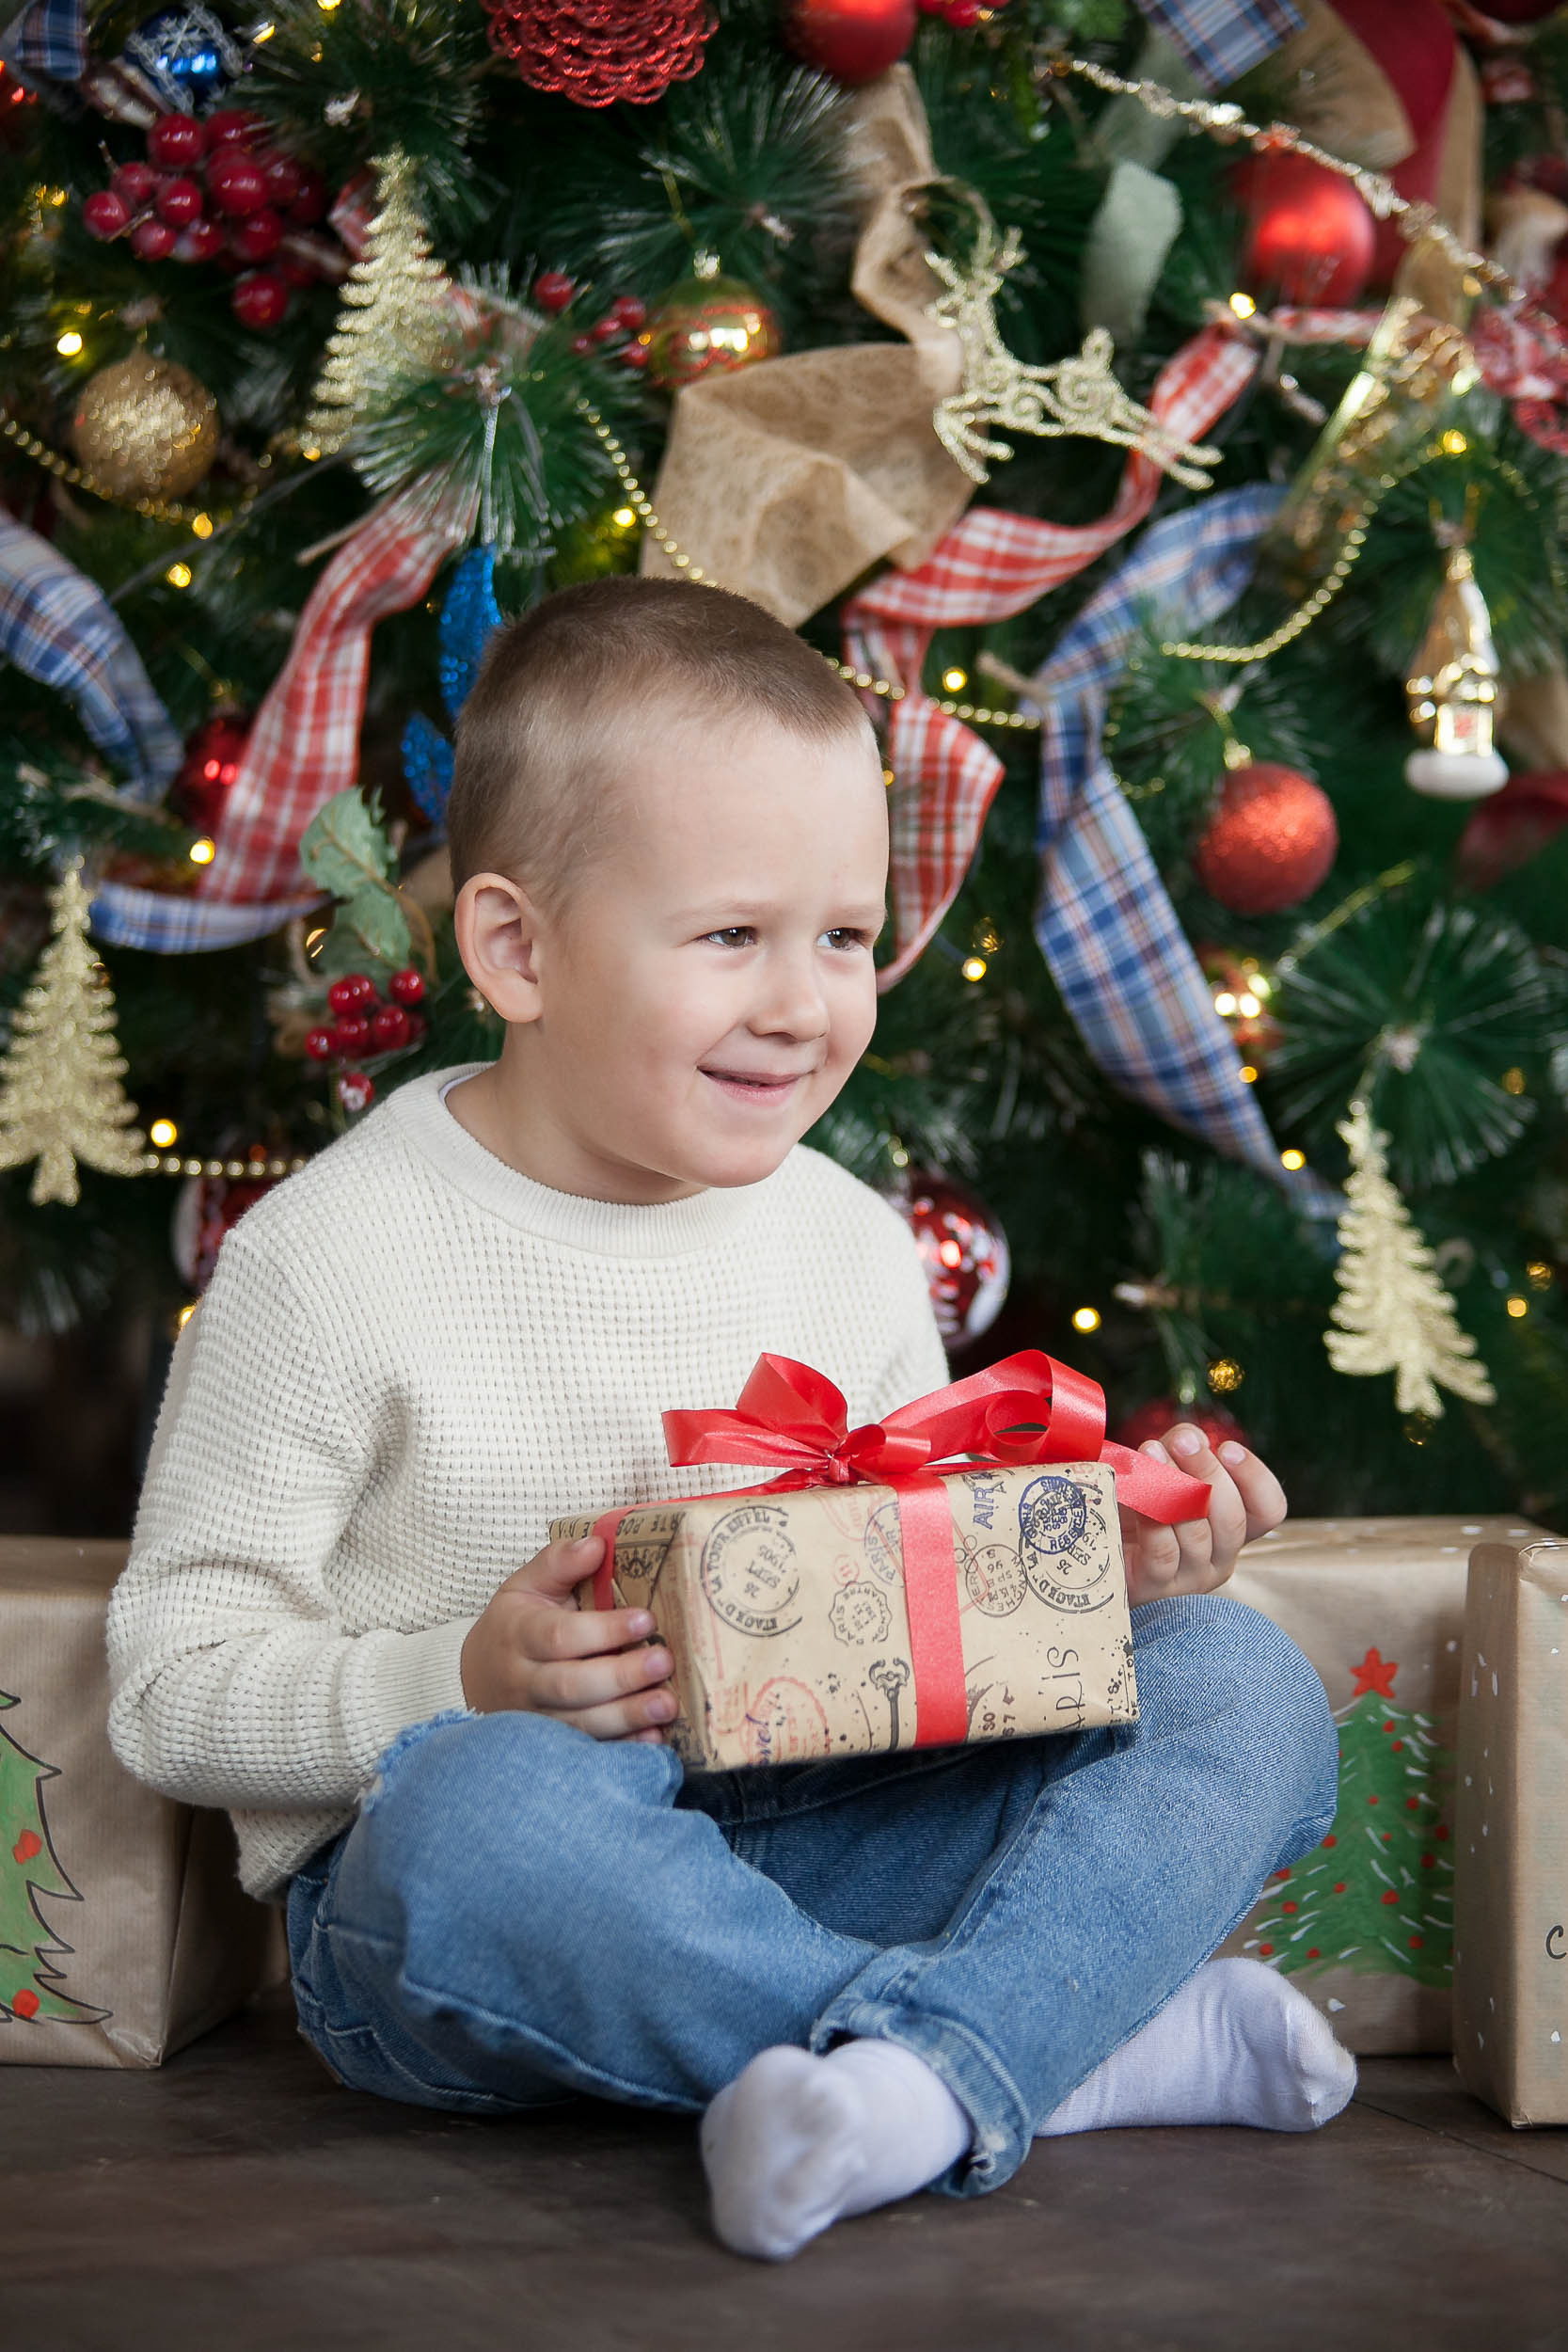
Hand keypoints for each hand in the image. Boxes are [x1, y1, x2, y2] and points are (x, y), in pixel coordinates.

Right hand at [460, 1535, 676, 1741]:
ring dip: (627, 1716)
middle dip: (621, 1676)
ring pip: (580, 1723)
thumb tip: (596, 1544)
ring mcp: (537, 1720)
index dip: (603, 1631)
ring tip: (668, 1703)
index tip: (645, 1619)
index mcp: (519, 1634)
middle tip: (664, 1661)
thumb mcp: (527, 1585)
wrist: (480, 1677)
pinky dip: (622, 1748)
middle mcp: (525, 1681)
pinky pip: (587, 1751)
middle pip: (571, 1685)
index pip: (560, 1636)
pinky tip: (653, 1738)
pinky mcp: (554, 1745)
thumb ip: (559, 1562)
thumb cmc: (516, 1624)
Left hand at [1119, 1425, 1285, 1607]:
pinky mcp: (1154, 1586)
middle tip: (1183, 1440)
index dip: (1254, 1477)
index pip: (1269, 1509)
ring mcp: (1189, 1578)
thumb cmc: (1134, 1504)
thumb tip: (1191, 1437)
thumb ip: (1183, 1447)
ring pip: (1197, 1533)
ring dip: (1173, 1487)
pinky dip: (1152, 1517)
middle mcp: (1219, 1558)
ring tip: (1149, 1452)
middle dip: (1209, 1473)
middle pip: (1233, 1519)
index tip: (1226, 1447)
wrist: (1093, 1545)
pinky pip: (1163, 1551)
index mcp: (1231, 1529)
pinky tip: (1136, 1490)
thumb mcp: (1164, 1468)